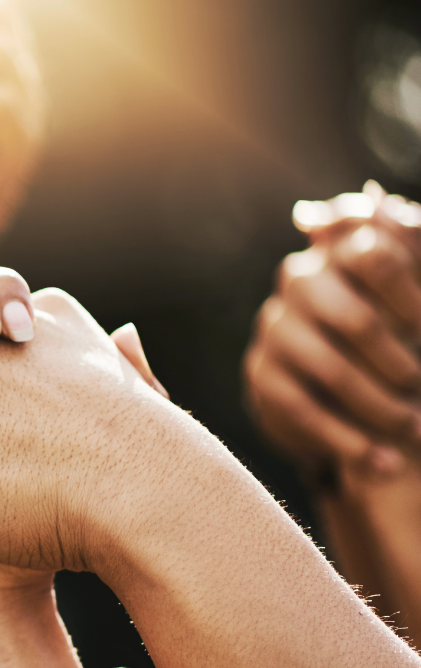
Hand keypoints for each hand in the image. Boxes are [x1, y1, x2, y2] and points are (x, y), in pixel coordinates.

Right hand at [244, 182, 420, 474]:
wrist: (331, 382)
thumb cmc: (388, 331)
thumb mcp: (404, 296)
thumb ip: (409, 247)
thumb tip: (376, 204)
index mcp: (342, 247)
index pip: (374, 252)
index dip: (412, 294)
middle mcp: (299, 281)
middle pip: (356, 318)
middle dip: (401, 362)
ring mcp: (274, 329)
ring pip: (331, 371)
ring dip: (381, 408)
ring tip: (414, 433)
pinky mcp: (262, 376)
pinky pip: (305, 411)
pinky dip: (348, 441)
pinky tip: (382, 463)